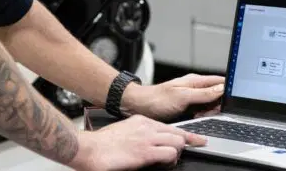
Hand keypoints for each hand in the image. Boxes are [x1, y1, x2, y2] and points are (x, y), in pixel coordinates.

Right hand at [71, 114, 206, 170]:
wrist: (89, 149)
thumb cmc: (100, 144)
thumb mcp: (123, 132)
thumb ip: (137, 135)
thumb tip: (145, 144)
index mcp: (141, 121)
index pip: (170, 126)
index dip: (186, 135)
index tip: (197, 139)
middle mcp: (147, 127)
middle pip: (178, 133)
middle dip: (182, 145)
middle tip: (179, 155)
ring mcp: (147, 138)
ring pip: (177, 142)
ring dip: (177, 153)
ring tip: (169, 161)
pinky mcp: (145, 152)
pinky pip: (169, 154)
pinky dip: (171, 160)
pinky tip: (165, 164)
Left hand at [123, 73, 225, 121]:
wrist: (138, 107)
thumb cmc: (156, 100)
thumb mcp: (183, 96)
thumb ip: (203, 93)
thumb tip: (222, 89)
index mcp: (196, 81)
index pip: (220, 81)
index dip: (228, 89)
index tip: (230, 100)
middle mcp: (195, 88)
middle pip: (217, 95)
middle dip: (217, 105)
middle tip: (208, 111)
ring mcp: (191, 98)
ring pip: (210, 105)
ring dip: (209, 112)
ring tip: (199, 115)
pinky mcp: (187, 108)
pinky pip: (201, 112)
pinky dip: (202, 116)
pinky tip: (196, 118)